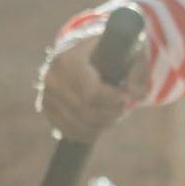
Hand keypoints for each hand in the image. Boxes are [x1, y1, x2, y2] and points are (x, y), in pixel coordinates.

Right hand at [35, 34, 149, 142]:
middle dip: (110, 113)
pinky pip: (69, 131)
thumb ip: (136, 70)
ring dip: (102, 125)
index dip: (113, 99)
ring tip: (113, 115)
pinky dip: (88, 134)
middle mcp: (52, 78)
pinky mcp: (47, 109)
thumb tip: (137, 94)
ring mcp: (47, 95)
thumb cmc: (106, 51)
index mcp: (68, 60)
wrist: (79, 52)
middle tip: (122, 107)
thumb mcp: (125, 51)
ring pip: (79, 124)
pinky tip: (99, 126)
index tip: (126, 96)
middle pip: (87, 112)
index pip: (92, 93)